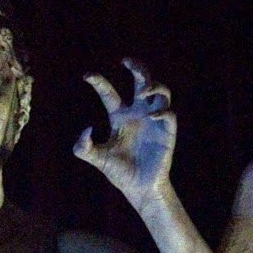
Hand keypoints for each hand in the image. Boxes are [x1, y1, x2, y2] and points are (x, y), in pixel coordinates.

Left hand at [73, 58, 175, 210]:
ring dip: (153, 85)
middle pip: (142, 81)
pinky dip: (162, 112)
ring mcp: (154, 121)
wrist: (139, 189)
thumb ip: (83, 147)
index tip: (87, 76)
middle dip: (137, 68)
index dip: (99, 82)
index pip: (109, 93)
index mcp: (120, 117)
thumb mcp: (97, 159)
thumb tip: (87, 129)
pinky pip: (169, 114)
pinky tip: (151, 117)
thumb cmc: (120, 173)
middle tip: (127, 62)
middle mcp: (138, 114)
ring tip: (143, 91)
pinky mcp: (167, 132)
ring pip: (161, 91)